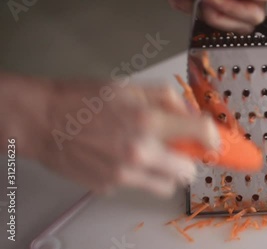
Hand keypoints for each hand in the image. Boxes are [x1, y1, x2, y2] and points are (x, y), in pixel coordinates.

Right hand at [37, 80, 218, 197]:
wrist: (43, 120)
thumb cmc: (82, 99)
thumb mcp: (130, 87)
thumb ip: (166, 98)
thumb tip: (189, 112)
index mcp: (148, 121)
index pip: (201, 133)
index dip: (215, 137)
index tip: (216, 140)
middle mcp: (140, 151)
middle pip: (189, 170)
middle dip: (189, 160)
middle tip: (181, 150)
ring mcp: (125, 173)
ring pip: (168, 185)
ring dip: (168, 172)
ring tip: (153, 155)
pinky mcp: (110, 186)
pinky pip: (140, 185)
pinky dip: (140, 174)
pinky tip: (123, 158)